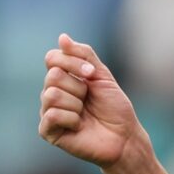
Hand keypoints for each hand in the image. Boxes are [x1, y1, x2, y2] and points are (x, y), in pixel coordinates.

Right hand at [39, 34, 141, 167]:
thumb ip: (84, 55)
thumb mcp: (102, 76)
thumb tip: (62, 37)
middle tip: (89, 100)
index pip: (52, 58)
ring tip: (85, 114)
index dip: (73, 63)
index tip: (92, 74)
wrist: (125, 136)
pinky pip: (53, 115)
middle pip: (53, 76)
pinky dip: (72, 118)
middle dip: (79, 87)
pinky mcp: (48, 131)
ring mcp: (48, 112)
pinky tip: (79, 125)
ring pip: (52, 94)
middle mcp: (52, 93)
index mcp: (63, 79)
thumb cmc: (115, 107)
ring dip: (77, 103)